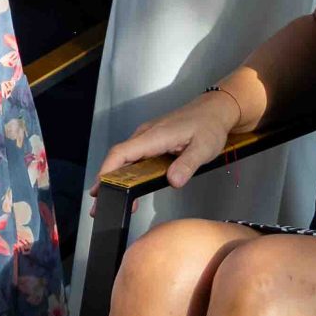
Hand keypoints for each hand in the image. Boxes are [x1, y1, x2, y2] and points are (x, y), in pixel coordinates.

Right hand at [91, 89, 242, 194]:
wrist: (215, 110)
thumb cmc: (210, 125)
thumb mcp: (204, 147)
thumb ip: (188, 165)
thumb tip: (173, 181)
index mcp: (155, 135)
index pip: (122, 152)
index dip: (108, 171)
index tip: (100, 189)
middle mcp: (146, 135)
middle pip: (117, 158)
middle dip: (105, 181)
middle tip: (99, 205)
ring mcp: (147, 138)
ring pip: (124, 158)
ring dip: (115, 178)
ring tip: (110, 201)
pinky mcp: (152, 142)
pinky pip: (133, 158)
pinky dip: (126, 173)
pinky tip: (128, 188)